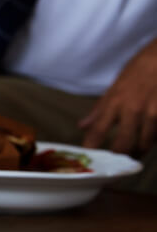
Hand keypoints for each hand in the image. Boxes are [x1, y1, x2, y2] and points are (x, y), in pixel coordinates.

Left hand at [79, 39, 156, 154]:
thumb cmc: (141, 67)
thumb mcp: (116, 85)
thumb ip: (100, 108)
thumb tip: (82, 125)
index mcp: (115, 101)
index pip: (98, 130)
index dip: (91, 147)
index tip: (88, 158)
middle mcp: (133, 110)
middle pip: (122, 145)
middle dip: (118, 158)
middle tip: (116, 163)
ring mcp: (153, 113)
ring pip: (145, 144)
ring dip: (139, 152)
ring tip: (134, 154)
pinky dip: (154, 140)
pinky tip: (150, 140)